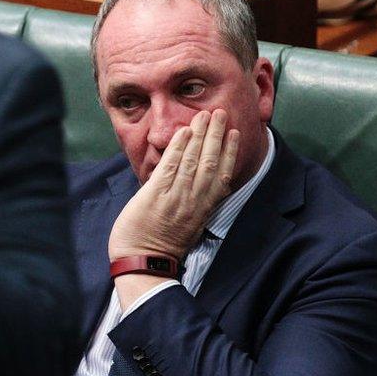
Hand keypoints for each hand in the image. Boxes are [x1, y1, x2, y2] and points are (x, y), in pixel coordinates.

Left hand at [108, 110, 237, 307]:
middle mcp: (193, 201)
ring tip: (205, 115)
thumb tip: (201, 187)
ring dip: (200, 135)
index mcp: (203, 209)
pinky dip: (178, 148)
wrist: (141, 262)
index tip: (234, 134)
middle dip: (216, 135)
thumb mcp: (189, 227)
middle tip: (221, 113)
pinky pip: (170, 167)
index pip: (222, 175)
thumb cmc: (162, 246)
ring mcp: (175, 197)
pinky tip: (184, 132)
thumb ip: (196, 205)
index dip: (229, 152)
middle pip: (210, 162)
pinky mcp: (155, 195)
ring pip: (193, 161)